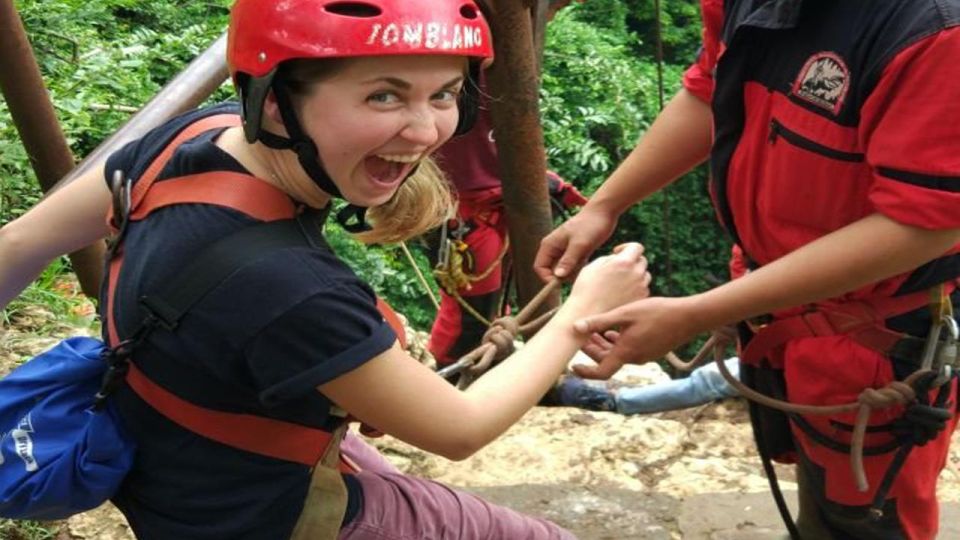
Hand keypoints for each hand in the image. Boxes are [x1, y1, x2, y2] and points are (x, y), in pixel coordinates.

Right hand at [534, 205, 617, 281]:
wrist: (604, 212)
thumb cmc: (591, 225)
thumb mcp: (580, 244)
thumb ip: (568, 260)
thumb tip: (558, 276)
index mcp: (549, 245)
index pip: (540, 267)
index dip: (547, 277)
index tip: (561, 283)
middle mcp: (554, 248)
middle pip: (551, 270)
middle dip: (562, 275)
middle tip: (577, 270)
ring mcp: (564, 250)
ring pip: (563, 269)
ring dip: (572, 271)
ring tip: (583, 261)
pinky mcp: (574, 252)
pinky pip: (572, 266)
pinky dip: (579, 267)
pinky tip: (587, 259)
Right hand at [566, 242, 651, 316]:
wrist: (587, 314)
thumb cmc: (586, 289)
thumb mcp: (593, 266)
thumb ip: (610, 258)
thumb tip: (618, 257)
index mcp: (624, 262)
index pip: (636, 247)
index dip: (627, 247)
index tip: (617, 253)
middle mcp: (636, 273)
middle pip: (642, 261)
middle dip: (631, 262)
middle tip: (618, 269)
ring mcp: (640, 288)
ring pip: (644, 275)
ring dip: (635, 275)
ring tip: (619, 282)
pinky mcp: (641, 300)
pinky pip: (643, 289)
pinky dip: (635, 288)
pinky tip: (621, 294)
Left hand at [572, 296, 702, 378]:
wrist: (689, 316)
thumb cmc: (657, 312)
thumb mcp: (625, 314)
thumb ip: (600, 322)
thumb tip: (575, 327)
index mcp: (626, 352)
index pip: (601, 372)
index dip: (585, 372)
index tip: (573, 366)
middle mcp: (635, 358)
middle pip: (607, 361)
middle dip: (592, 350)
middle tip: (580, 336)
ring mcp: (645, 355)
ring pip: (617, 354)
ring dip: (603, 345)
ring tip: (593, 330)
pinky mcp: (652, 349)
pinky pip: (629, 350)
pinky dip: (617, 342)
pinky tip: (613, 330)